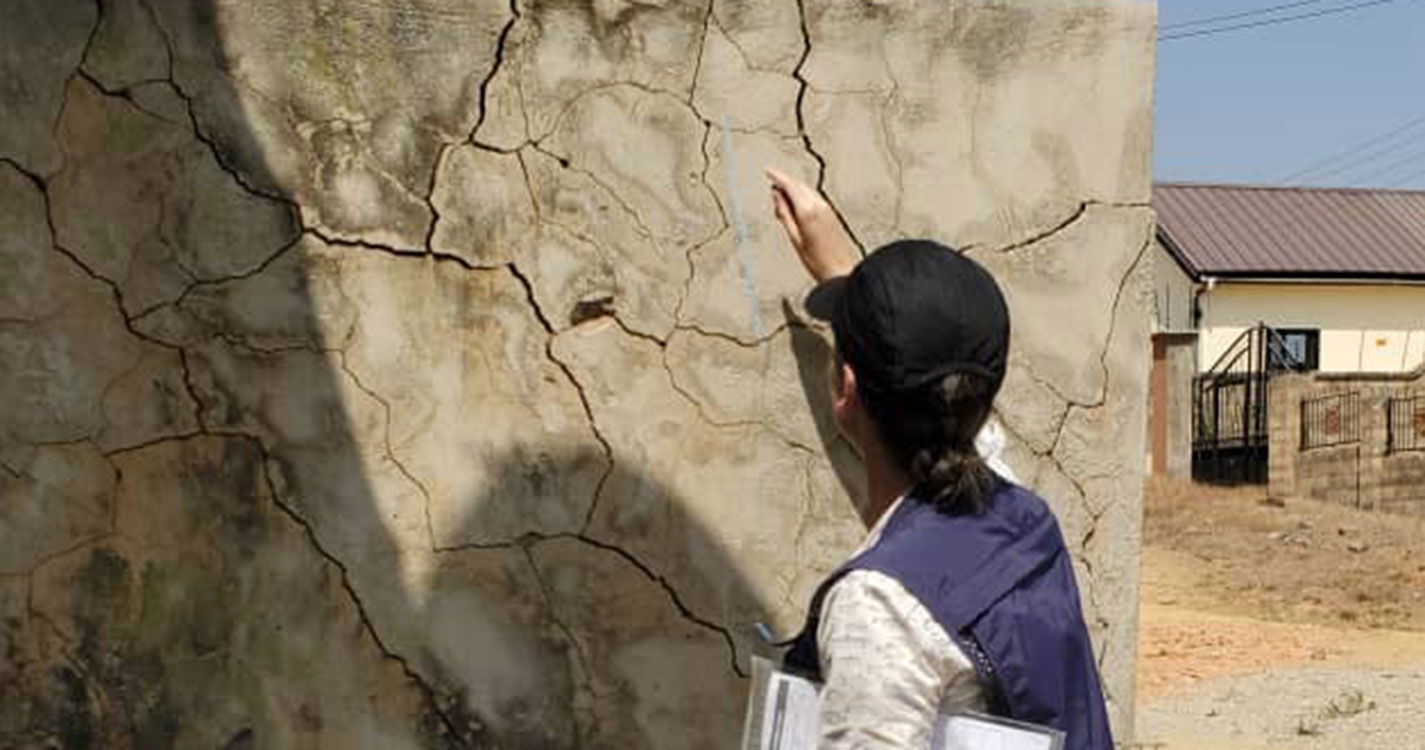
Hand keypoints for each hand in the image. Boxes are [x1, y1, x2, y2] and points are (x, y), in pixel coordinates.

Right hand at [766, 168, 857, 282]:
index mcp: (808, 211)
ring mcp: (828, 209)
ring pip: (808, 190)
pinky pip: (814, 197)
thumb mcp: (794, 238)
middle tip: (772, 185)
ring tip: (782, 198)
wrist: (840, 270)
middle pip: (800, 185)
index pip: (791, 185)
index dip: (778, 176)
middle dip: (786, 182)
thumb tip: (777, 196)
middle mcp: (820, 206)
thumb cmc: (817, 261)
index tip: (768, 171)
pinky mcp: (832, 214)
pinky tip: (797, 205)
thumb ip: (785, 214)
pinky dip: (803, 196)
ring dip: (795, 189)